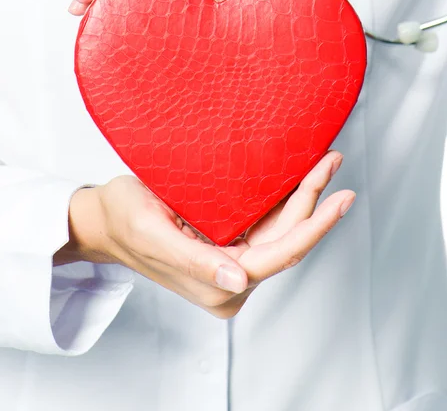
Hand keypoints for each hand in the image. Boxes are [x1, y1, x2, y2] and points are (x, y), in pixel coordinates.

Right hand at [54, 151, 354, 318]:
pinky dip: (284, 198)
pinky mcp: (228, 241)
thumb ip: (196, 263)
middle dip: (313, 202)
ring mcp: (232, 259)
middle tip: (332, 161)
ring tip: (324, 162)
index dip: (315, 227)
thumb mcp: (155, 237)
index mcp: (218, 285)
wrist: (105, 218)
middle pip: (286, 239)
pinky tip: (297, 176)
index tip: (341, 199)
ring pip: (280, 229)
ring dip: (304, 197)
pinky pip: (265, 222)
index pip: (280, 255)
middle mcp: (232, 276)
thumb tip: (239, 281)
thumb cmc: (123, 222)